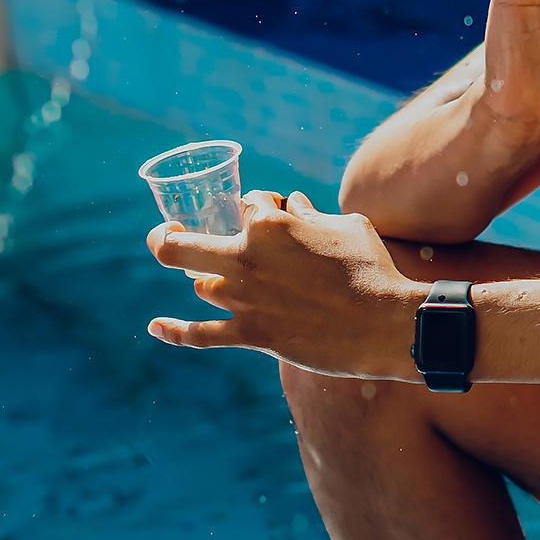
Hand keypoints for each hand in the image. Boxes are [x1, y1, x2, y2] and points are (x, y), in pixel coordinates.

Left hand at [146, 190, 415, 371]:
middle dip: (168, 237)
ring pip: (203, 287)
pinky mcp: (252, 333)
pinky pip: (201, 336)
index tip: (279, 216)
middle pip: (181, 246)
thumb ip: (313, 216)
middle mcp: (245, 258)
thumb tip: (295, 208)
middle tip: (169, 234)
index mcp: (268, 223)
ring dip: (211, 282)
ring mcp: (243, 298)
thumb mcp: (346, 225)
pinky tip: (155, 326)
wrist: (383, 323)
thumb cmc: (370, 267)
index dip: (262, 207)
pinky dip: (175, 332)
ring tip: (223, 283)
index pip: (246, 204)